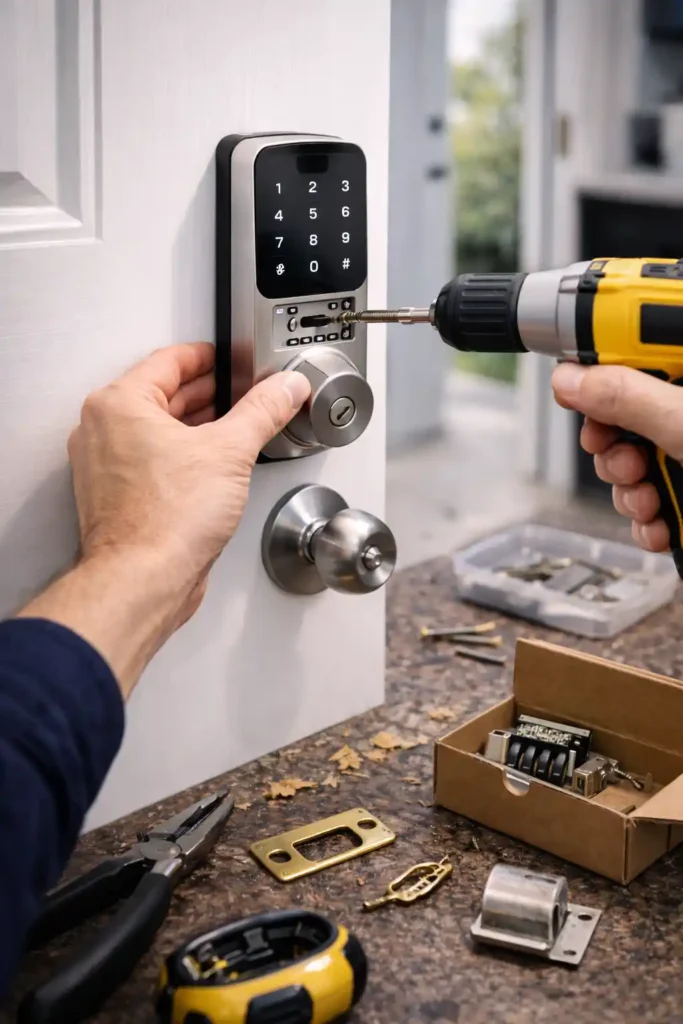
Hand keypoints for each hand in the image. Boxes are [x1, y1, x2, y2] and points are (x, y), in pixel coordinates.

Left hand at [19, 343, 309, 694]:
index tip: (228, 360)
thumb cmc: (165, 520)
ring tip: (234, 430)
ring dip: (197, 428)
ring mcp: (107, 467)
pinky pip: (153, 462)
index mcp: (119, 405)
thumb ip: (263, 411)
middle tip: (241, 393)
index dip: (208, 357)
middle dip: (208, 394)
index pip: (168, 360)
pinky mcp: (118, 497)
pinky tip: (212, 470)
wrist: (144, 580)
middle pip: (162, 395)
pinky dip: (183, 458)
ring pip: (157, 431)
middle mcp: (103, 432)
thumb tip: (285, 388)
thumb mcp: (230, 451)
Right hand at [552, 362, 682, 551]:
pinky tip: (662, 526)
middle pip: (620, 416)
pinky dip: (646, 522)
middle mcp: (682, 415)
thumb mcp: (682, 421)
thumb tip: (569, 379)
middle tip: (625, 457)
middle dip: (611, 449)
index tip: (574, 390)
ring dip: (627, 491)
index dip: (597, 371)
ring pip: (628, 465)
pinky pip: (648, 505)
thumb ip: (626, 396)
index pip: (632, 353)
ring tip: (648, 499)